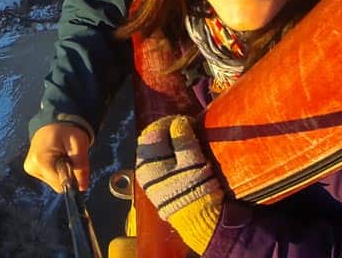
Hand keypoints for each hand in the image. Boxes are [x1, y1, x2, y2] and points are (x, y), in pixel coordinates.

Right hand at [24, 122, 91, 191]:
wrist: (55, 120)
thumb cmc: (67, 130)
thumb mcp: (78, 145)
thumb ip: (81, 166)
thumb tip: (82, 187)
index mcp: (40, 162)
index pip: (61, 184)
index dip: (72, 175)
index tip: (73, 162)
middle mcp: (32, 167)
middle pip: (57, 184)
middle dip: (66, 173)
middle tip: (68, 156)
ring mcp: (31, 168)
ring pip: (54, 181)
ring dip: (61, 171)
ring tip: (62, 153)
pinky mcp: (32, 168)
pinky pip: (49, 176)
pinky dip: (56, 169)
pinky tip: (56, 156)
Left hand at [135, 115, 222, 254]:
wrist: (198, 220)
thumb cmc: (195, 189)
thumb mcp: (192, 161)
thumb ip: (183, 139)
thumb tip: (179, 122)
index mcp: (148, 162)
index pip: (154, 131)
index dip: (171, 122)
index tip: (187, 120)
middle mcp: (143, 169)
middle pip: (153, 139)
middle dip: (169, 130)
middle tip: (187, 127)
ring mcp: (148, 178)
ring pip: (155, 150)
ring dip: (169, 141)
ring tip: (186, 139)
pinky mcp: (156, 185)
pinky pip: (158, 161)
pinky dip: (169, 153)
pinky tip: (181, 153)